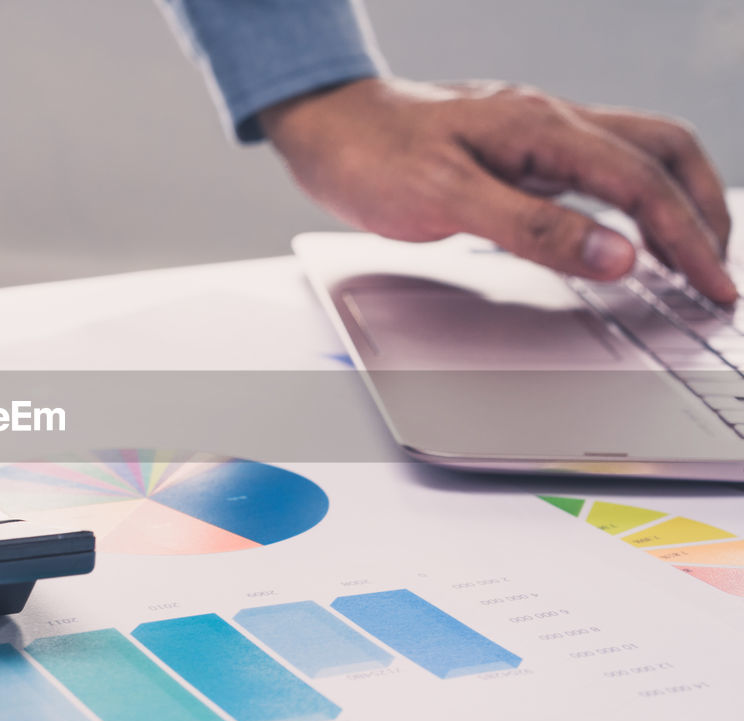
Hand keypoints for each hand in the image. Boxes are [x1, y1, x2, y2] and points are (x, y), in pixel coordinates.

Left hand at [260, 78, 735, 302]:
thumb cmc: (372, 156)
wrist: (327, 125)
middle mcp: (550, 122)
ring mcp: (536, 132)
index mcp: (543, 129)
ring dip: (675, 201)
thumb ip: (534, 228)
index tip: (713, 286)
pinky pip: (598, 167)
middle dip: (703, 211)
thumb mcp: (447, 200)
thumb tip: (619, 255)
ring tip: (692, 254)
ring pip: (638, 154)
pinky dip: (631, 200)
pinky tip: (625, 232)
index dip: (688, 238)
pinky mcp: (517, 149)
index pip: (643, 184)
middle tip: (717, 272)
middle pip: (664, 153)